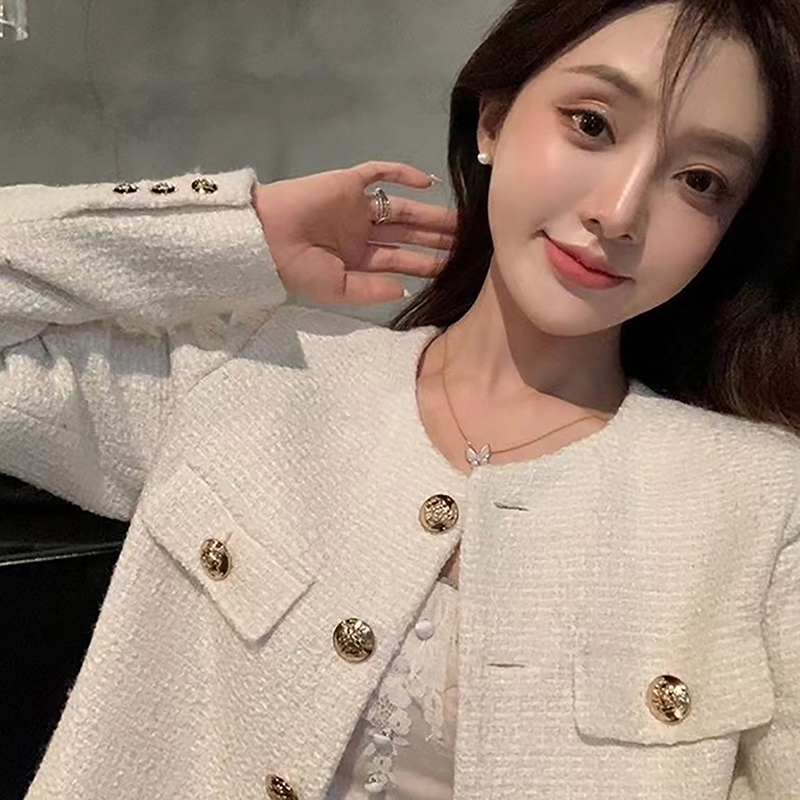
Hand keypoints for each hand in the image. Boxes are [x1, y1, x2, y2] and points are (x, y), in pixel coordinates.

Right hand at [251, 160, 455, 304]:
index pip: (400, 261)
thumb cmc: (297, 268)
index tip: (454, 268)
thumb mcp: (336, 289)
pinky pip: (379, 173)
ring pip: (402, 207)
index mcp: (357, 260)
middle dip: (436, 239)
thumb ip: (371, 290)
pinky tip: (429, 181)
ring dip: (429, 212)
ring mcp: (356, 207)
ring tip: (460, 219)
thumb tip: (405, 290)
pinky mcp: (348, 183)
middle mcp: (361, 233)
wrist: (265, 237)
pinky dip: (402, 174)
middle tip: (468, 241)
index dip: (426, 264)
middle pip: (407, 234)